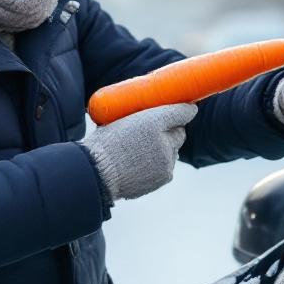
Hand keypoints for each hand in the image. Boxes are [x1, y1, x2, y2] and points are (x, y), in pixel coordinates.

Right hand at [79, 103, 197, 202]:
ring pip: (173, 150)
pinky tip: (141, 165)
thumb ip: (138, 116)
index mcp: (153, 121)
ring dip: (164, 149)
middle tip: (156, 131)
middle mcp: (165, 140)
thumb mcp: (117, 118)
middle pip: (179, 133)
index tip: (185, 108)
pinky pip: (167, 166)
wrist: (98, 173)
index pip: (181, 112)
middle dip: (171, 131)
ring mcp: (167, 160)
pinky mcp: (166, 175)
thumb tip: (149, 112)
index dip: (182, 110)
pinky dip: (159, 165)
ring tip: (141, 152)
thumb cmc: (103, 144)